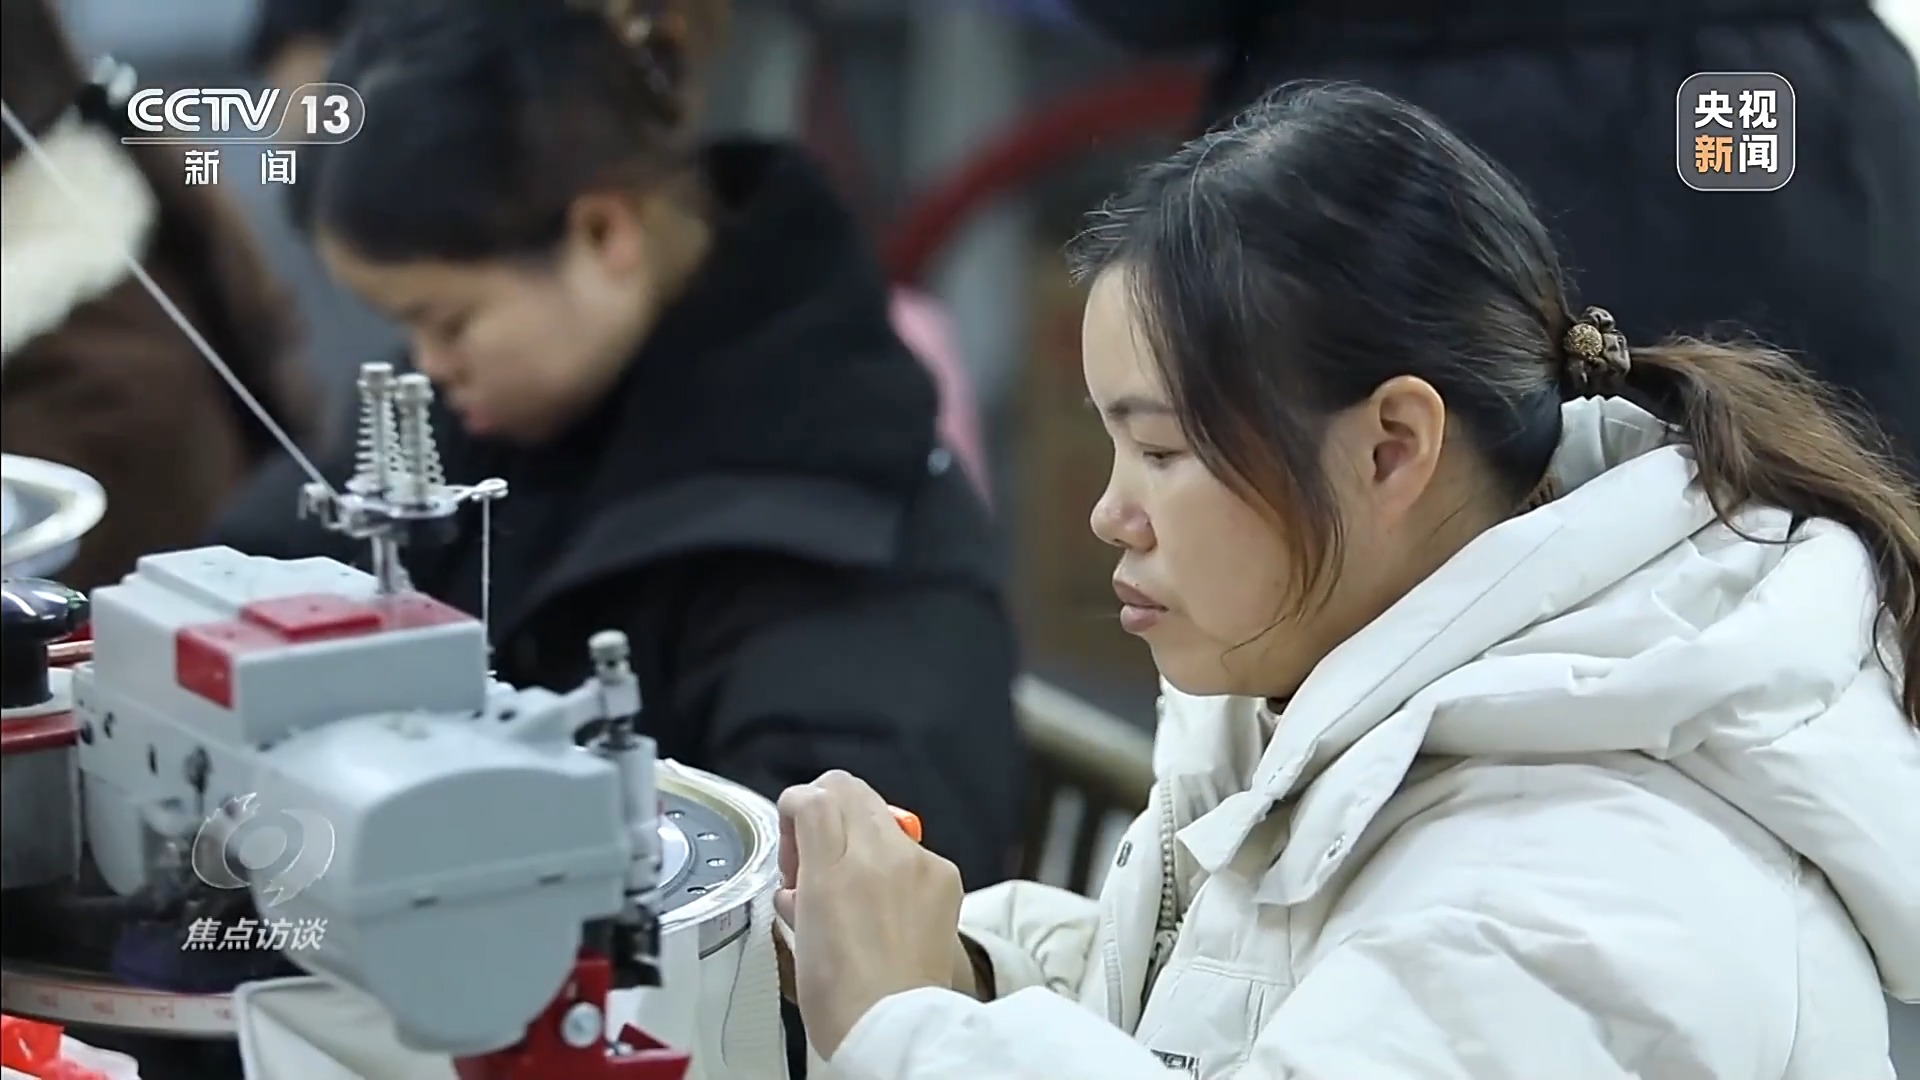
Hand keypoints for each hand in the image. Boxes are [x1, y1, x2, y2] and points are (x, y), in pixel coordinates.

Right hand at [775, 771, 965, 1057]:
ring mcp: (918, 862)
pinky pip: (911, 850)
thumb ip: (798, 879)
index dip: (794, 812)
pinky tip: (885, 906)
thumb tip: (801, 855)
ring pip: (880, 819)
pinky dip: (894, 866)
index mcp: (832, 866)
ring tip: (851, 890)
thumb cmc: (840, 993)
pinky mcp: (945, 877)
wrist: (896, 1027)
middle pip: (848, 792)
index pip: (812, 796)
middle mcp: (880, 853)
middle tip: (815, 863)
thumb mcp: (798, 928)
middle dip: (826, 816)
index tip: (792, 846)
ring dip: (860, 841)